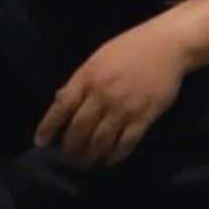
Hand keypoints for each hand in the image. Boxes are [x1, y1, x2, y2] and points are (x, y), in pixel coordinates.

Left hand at [34, 23, 186, 167]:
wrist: (167, 44)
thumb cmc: (131, 46)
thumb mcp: (99, 56)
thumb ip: (80, 79)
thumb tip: (60, 100)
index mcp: (89, 76)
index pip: (61, 107)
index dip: (48, 128)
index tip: (40, 143)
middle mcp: (103, 95)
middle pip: (78, 131)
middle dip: (68, 150)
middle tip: (65, 158)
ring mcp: (123, 108)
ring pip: (98, 143)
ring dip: (88, 158)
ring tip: (84, 163)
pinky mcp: (143, 118)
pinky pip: (124, 146)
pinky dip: (113, 157)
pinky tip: (108, 160)